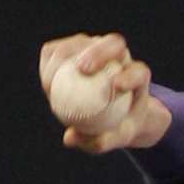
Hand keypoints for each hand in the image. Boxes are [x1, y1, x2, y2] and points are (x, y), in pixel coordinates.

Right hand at [37, 33, 172, 153]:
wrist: (108, 113)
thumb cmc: (116, 128)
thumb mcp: (114, 139)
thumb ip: (100, 141)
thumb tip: (70, 138)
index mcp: (138, 76)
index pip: (139, 72)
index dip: (130, 76)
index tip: (116, 88)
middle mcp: (120, 56)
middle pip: (113, 44)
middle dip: (98, 52)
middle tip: (82, 69)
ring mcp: (97, 48)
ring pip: (81, 42)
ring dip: (65, 56)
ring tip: (52, 81)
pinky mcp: (74, 48)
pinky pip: (58, 52)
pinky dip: (50, 64)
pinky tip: (45, 83)